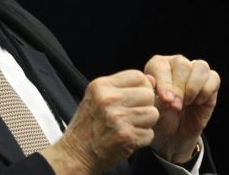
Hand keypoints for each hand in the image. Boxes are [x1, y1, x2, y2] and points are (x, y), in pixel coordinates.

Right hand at [41, 70, 158, 174]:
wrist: (76, 153)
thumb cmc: (88, 125)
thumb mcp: (97, 98)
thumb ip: (122, 87)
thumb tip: (152, 79)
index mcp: (100, 85)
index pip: (137, 76)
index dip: (142, 87)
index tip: (136, 98)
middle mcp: (108, 99)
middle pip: (148, 94)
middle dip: (145, 105)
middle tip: (132, 115)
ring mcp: (117, 117)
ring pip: (152, 114)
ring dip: (145, 123)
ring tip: (129, 126)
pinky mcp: (125, 136)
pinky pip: (149, 133)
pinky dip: (142, 139)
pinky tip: (127, 138)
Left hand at [144, 54, 219, 162]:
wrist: (174, 131)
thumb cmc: (160, 115)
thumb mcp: (153, 107)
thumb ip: (153, 93)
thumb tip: (151, 79)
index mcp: (157, 65)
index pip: (160, 65)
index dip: (164, 83)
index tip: (166, 100)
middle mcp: (175, 63)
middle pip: (181, 64)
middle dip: (178, 88)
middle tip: (175, 106)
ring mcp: (194, 70)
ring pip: (200, 67)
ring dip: (193, 87)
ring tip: (186, 103)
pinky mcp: (211, 81)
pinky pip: (213, 78)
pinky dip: (206, 91)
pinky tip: (197, 103)